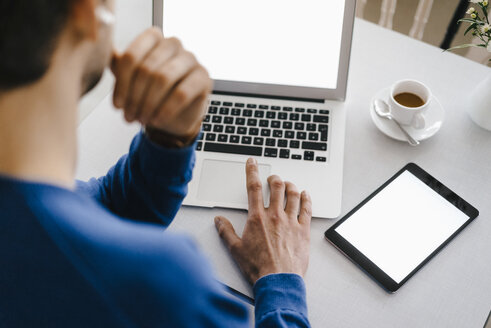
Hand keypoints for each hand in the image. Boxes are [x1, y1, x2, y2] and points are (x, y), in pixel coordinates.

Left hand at [111, 27, 212, 137]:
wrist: (174, 116)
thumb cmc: (152, 94)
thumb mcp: (130, 79)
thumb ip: (118, 64)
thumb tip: (101, 51)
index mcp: (153, 38)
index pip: (132, 57)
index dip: (122, 85)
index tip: (117, 105)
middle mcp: (173, 43)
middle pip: (147, 69)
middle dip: (135, 97)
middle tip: (129, 116)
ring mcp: (191, 59)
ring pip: (163, 79)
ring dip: (149, 104)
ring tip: (143, 119)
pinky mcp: (203, 77)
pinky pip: (182, 93)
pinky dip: (166, 110)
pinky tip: (158, 120)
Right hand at [214, 158, 311, 284]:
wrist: (278, 280)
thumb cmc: (258, 267)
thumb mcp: (235, 249)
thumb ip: (226, 231)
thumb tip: (219, 220)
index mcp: (257, 218)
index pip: (254, 187)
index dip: (252, 171)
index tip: (253, 162)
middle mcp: (275, 216)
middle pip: (277, 187)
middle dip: (274, 178)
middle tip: (273, 178)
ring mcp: (291, 222)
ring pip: (293, 194)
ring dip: (290, 185)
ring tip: (288, 184)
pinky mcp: (303, 230)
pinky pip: (307, 209)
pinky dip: (307, 199)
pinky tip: (305, 195)